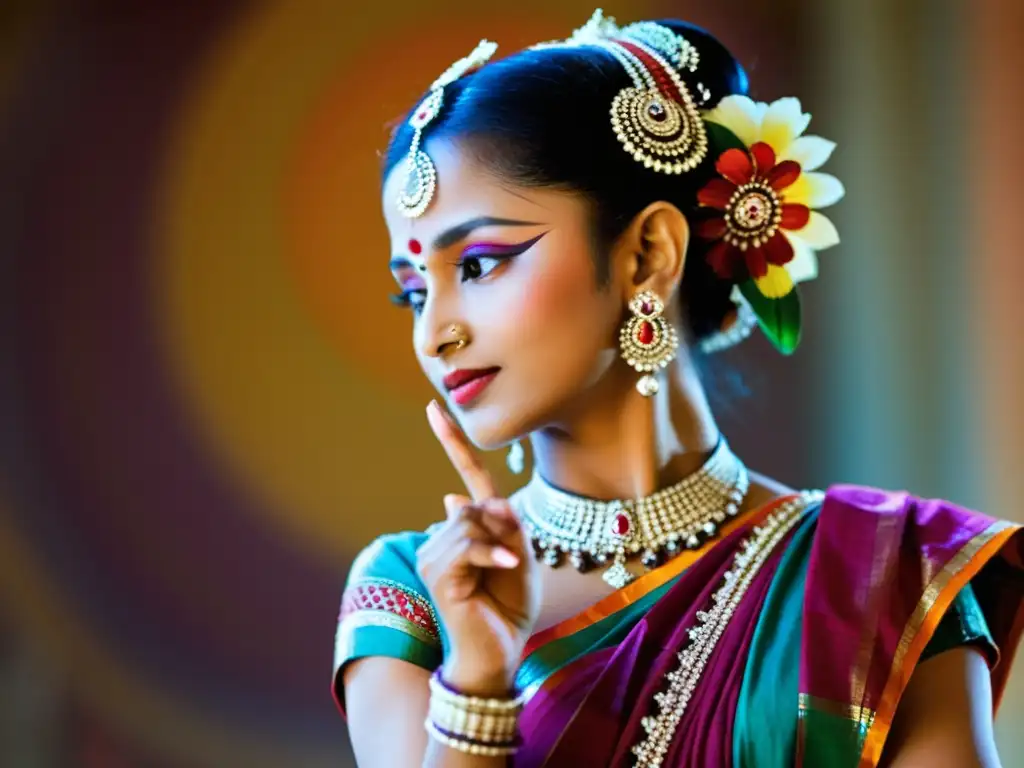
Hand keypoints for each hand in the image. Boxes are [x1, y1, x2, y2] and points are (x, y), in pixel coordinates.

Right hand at [415, 401, 540, 695]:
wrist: (501, 651)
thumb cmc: (511, 606)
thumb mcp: (521, 557)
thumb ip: (502, 525)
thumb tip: (459, 496)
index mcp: (465, 528)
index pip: (463, 476)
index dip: (451, 441)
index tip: (433, 408)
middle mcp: (442, 538)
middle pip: (473, 505)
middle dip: (502, 527)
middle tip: (514, 562)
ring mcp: (434, 556)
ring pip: (469, 524)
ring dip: (498, 545)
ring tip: (507, 573)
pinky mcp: (438, 576)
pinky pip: (469, 548)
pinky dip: (493, 556)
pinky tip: (508, 569)